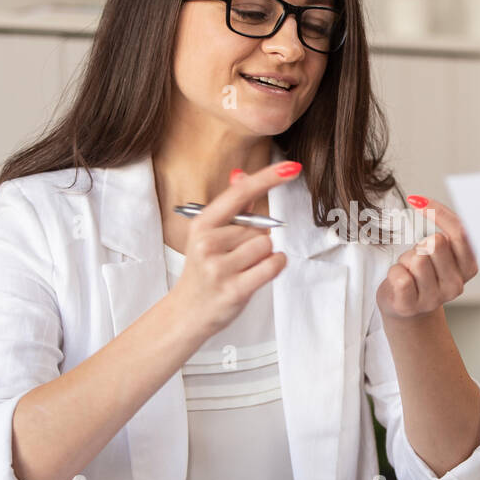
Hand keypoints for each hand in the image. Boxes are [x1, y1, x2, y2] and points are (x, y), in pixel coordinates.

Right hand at [167, 161, 298, 336]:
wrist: (187, 311)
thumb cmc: (204, 271)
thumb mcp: (210, 235)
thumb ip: (231, 208)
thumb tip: (241, 175)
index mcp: (202, 224)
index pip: (240, 193)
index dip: (268, 178)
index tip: (291, 167)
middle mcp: (209, 243)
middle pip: (260, 227)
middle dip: (257, 240)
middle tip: (237, 258)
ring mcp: (220, 267)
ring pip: (267, 245)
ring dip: (264, 256)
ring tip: (243, 268)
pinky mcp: (235, 289)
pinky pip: (272, 265)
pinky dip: (274, 266)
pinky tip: (258, 273)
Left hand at [376, 197, 478, 319]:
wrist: (407, 308)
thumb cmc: (424, 273)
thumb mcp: (443, 252)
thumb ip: (444, 231)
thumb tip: (419, 199)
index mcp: (468, 268)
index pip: (460, 232)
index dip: (439, 212)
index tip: (417, 200)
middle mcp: (456, 285)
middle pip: (436, 243)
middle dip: (421, 244)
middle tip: (418, 259)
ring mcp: (434, 299)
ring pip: (416, 259)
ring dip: (406, 260)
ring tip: (409, 272)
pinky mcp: (410, 306)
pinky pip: (399, 275)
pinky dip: (394, 272)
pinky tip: (399, 282)